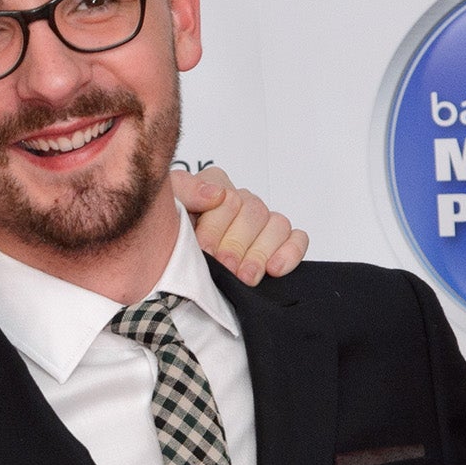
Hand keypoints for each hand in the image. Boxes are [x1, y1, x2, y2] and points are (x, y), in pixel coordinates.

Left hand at [171, 165, 309, 285]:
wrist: (169, 266)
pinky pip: (297, 238)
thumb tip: (215, 194)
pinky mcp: (281, 241)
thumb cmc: (170, 234)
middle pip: (253, 212)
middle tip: (225, 266)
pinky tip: (274, 269)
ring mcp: (263, 221)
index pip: (228, 196)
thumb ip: (185, 190)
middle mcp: (242, 201)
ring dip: (260, 253)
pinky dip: (290, 252)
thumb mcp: (168, 207)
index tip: (203, 249)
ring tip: (246, 276)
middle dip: (236, 244)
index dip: (216, 225)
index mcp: (215, 187)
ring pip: (277, 225)